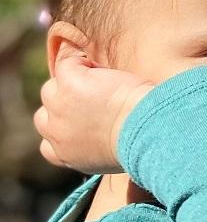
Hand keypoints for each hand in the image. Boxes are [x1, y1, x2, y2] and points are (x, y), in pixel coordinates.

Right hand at [34, 48, 153, 174]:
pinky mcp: (69, 82)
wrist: (147, 130)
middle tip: (95, 100)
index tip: (82, 124)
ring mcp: (59, 105)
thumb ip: (94, 148)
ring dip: (73, 83)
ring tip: (104, 84)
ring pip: (53, 87)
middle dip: (65, 106)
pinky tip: (104, 71)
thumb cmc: (142, 146)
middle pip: (46, 113)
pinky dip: (83, 63)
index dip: (64, 131)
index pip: (48, 145)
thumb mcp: (111, 158)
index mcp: (65, 155)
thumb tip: (102, 135)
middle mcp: (55, 132)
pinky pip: (67, 63)